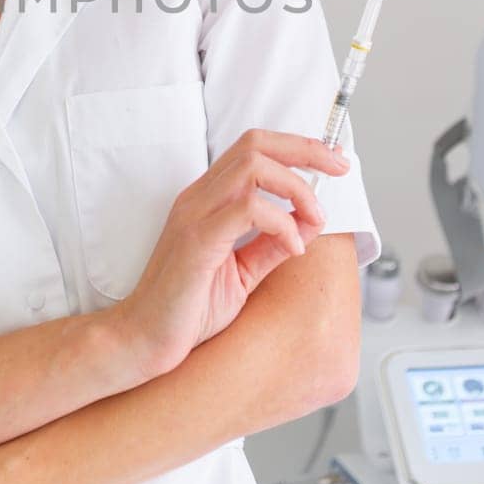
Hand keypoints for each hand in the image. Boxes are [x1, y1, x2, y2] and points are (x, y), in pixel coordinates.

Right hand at [115, 128, 349, 374]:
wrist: (144, 339)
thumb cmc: (186, 309)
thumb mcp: (242, 273)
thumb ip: (272, 246)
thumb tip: (309, 225)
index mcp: (207, 199)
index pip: (253, 148)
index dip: (297, 146)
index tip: (333, 161)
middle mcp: (199, 197)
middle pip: (256, 144)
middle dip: (306, 150)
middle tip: (340, 169)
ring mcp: (194, 214)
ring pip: (253, 166)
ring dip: (297, 187)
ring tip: (315, 218)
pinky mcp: (197, 240)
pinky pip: (248, 209)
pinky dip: (281, 223)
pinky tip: (293, 247)